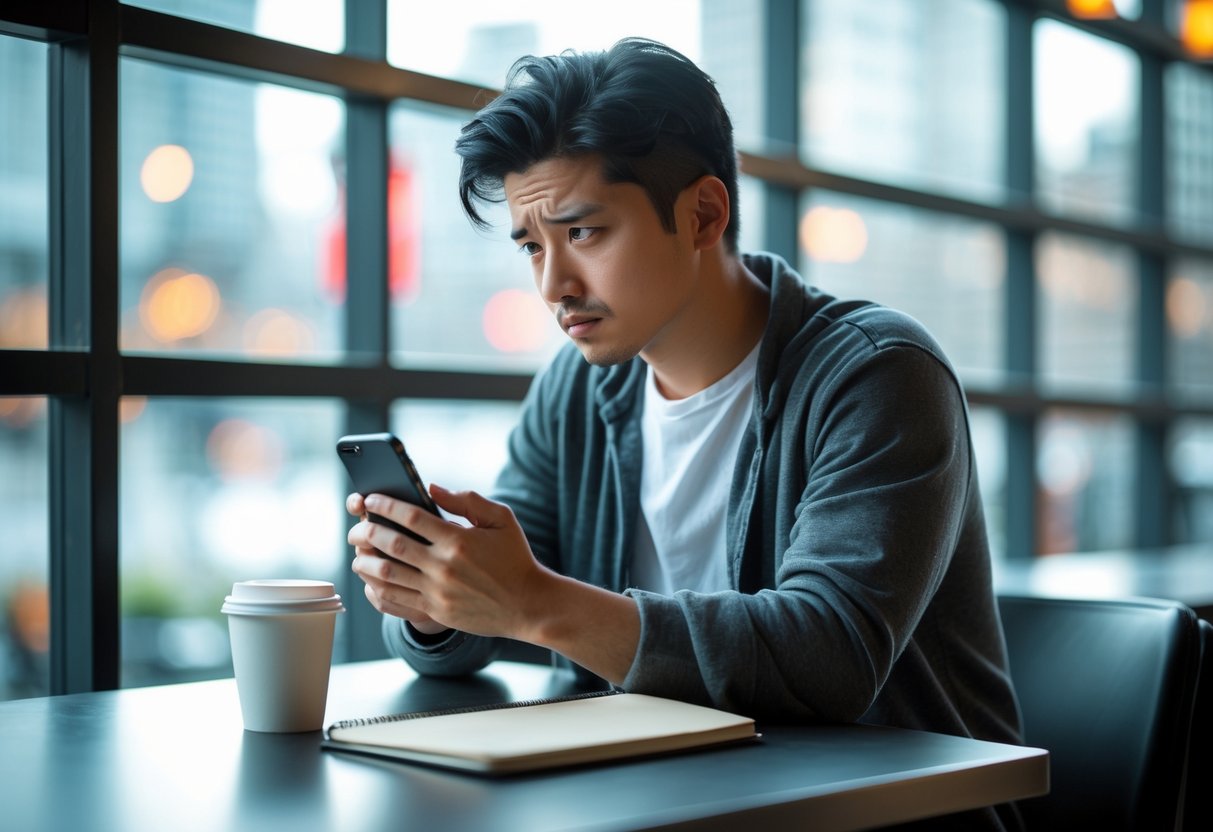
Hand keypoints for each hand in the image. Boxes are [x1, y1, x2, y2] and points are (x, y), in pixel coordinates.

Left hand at [346, 486, 551, 640]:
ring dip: (366, 562)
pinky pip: (395, 600)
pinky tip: (372, 580)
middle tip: (358, 527)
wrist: (528, 604)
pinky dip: (377, 588)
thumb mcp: (501, 519)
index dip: (385, 506)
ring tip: (359, 554)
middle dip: (367, 532)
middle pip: (392, 544)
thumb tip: (432, 488)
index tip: (371, 500)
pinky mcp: (436, 611)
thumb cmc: (515, 558)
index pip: (410, 517)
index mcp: (458, 540)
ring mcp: (437, 591)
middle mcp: (444, 566)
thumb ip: (468, 500)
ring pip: (387, 574)